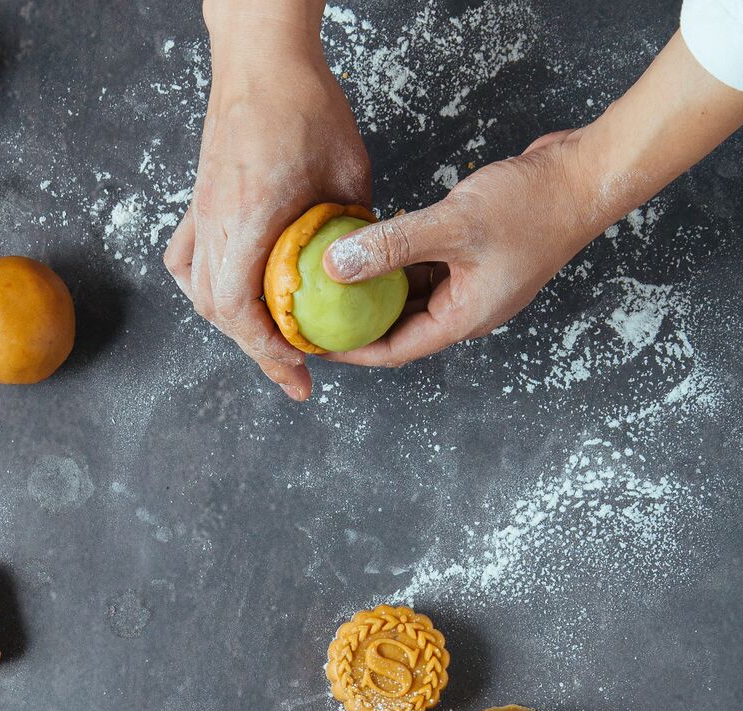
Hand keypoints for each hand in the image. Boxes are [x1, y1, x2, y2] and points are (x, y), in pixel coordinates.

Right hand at [165, 4, 368, 400]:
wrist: (261, 62)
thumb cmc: (307, 106)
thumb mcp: (349, 171)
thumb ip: (353, 226)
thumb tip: (365, 269)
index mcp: (251, 217)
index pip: (239, 306)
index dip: (266, 348)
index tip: (300, 366)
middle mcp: (216, 222)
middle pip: (217, 310)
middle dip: (256, 351)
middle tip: (296, 374)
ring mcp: (201, 214)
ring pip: (199, 291)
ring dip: (232, 325)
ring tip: (267, 344)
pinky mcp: (198, 204)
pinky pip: (185, 259)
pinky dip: (203, 288)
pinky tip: (226, 297)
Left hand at [320, 30, 742, 368]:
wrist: (587, 174)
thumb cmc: (534, 205)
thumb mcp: (452, 226)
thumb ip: (392, 246)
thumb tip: (334, 265)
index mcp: (463, 318)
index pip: (393, 349)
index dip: (349, 350)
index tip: (310, 343)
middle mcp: (465, 308)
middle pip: (397, 326)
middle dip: (354, 320)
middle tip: (310, 310)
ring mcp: (469, 282)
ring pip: (407, 294)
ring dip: (372, 287)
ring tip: (327, 276)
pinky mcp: (471, 255)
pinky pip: (421, 267)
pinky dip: (394, 258)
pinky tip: (366, 240)